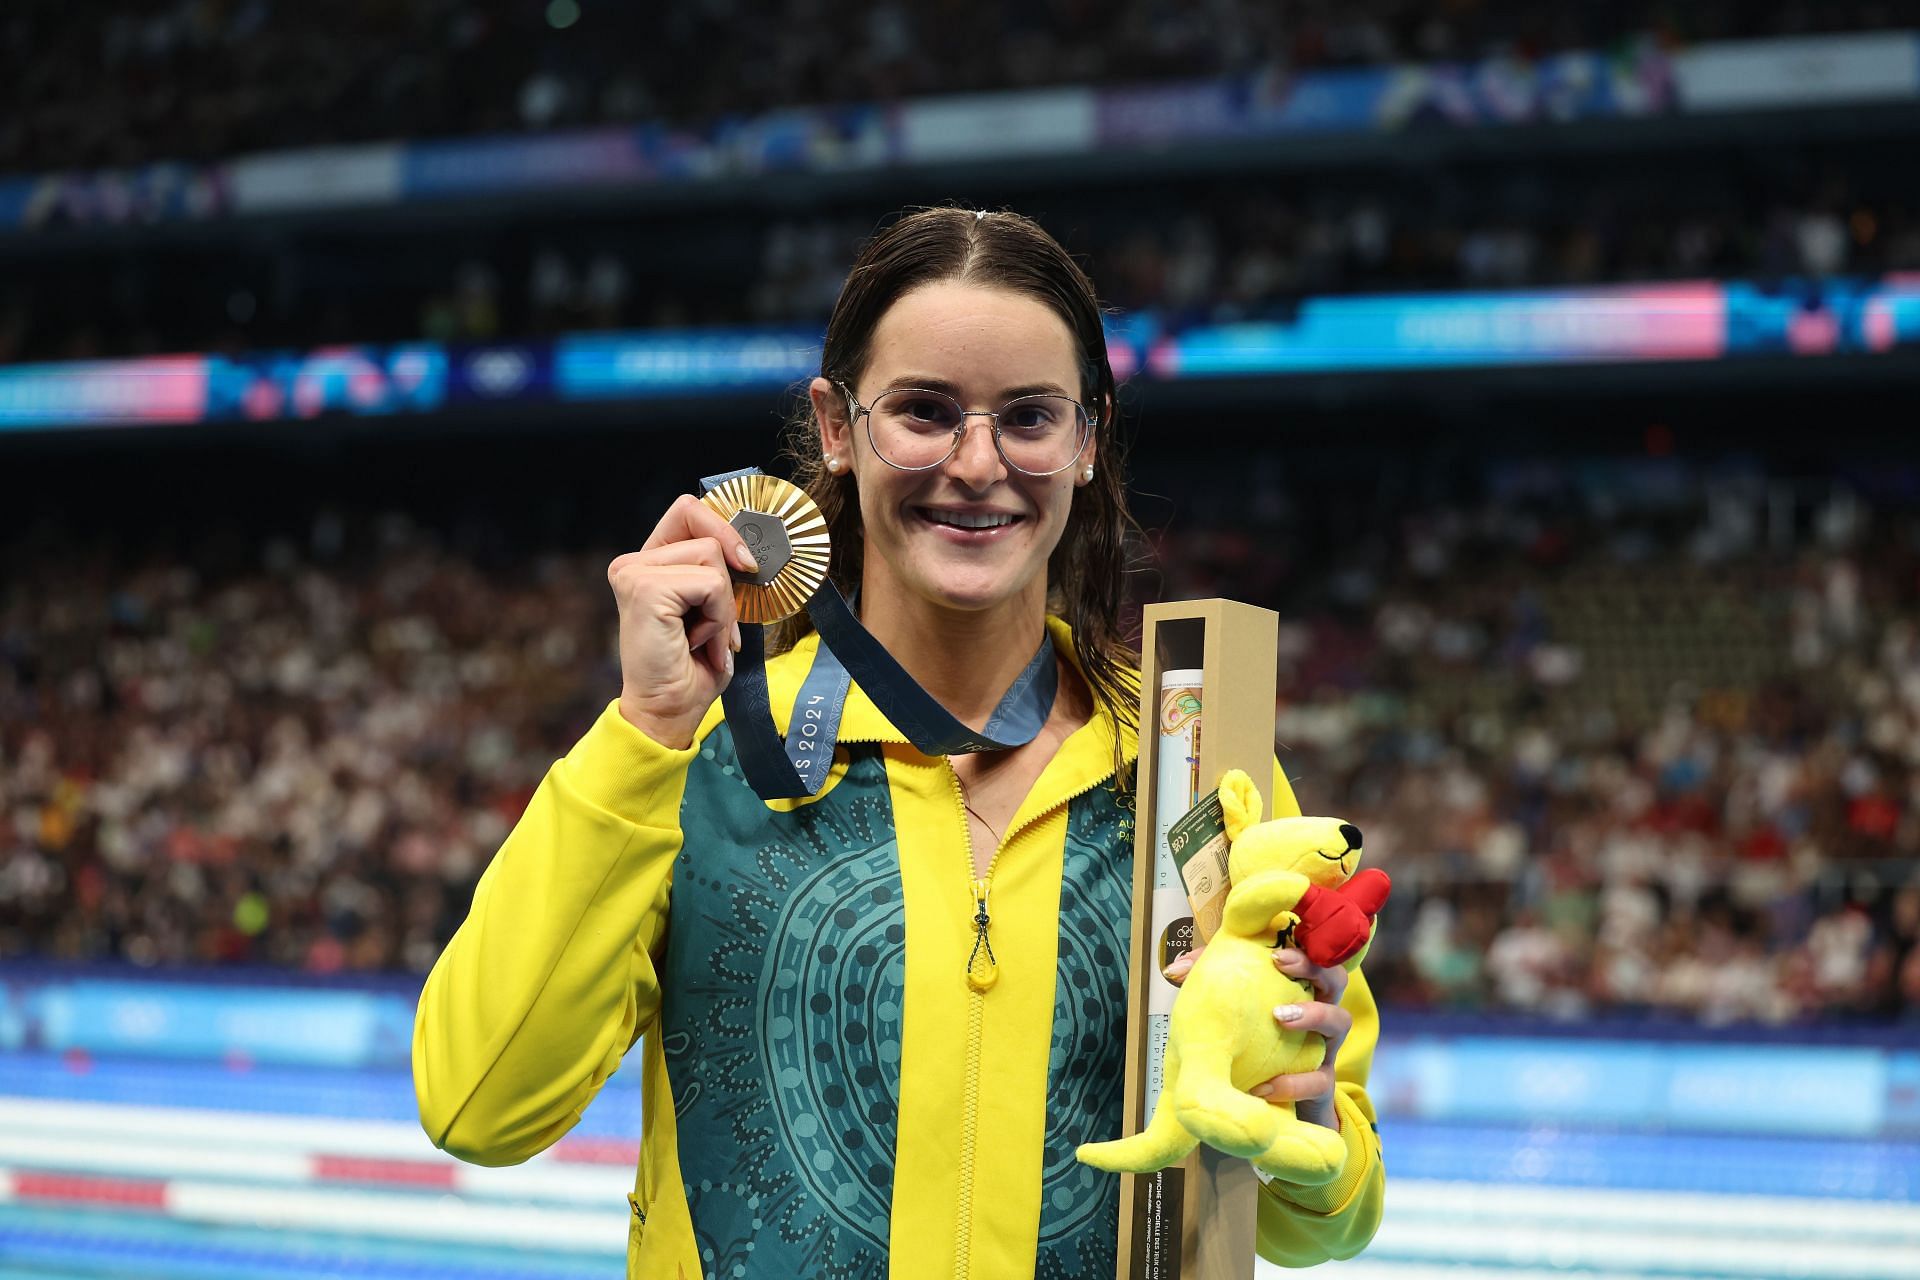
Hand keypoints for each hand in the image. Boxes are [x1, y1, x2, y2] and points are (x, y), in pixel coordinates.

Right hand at [607, 494, 758, 748]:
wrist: (668, 712)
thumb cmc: (692, 670)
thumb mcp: (714, 611)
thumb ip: (721, 574)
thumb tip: (748, 549)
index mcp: (650, 563)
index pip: (689, 511)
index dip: (724, 527)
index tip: (746, 564)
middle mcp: (634, 563)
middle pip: (707, 532)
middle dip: (728, 581)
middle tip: (719, 627)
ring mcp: (634, 572)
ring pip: (712, 557)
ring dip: (723, 606)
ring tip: (704, 639)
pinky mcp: (644, 588)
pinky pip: (712, 584)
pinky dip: (719, 617)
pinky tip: (698, 643)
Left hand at [1165, 945, 1349, 1132]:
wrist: (1273, 1103)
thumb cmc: (1253, 1044)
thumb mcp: (1232, 1011)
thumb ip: (1209, 983)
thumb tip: (1173, 969)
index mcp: (1299, 989)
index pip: (1309, 954)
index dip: (1299, 944)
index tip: (1273, 946)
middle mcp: (1319, 1011)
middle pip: (1335, 978)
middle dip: (1313, 966)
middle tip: (1279, 964)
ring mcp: (1325, 1046)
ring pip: (1340, 1021)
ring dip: (1313, 1014)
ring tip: (1280, 1017)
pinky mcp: (1323, 1084)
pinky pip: (1320, 1080)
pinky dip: (1293, 1082)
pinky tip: (1265, 1084)